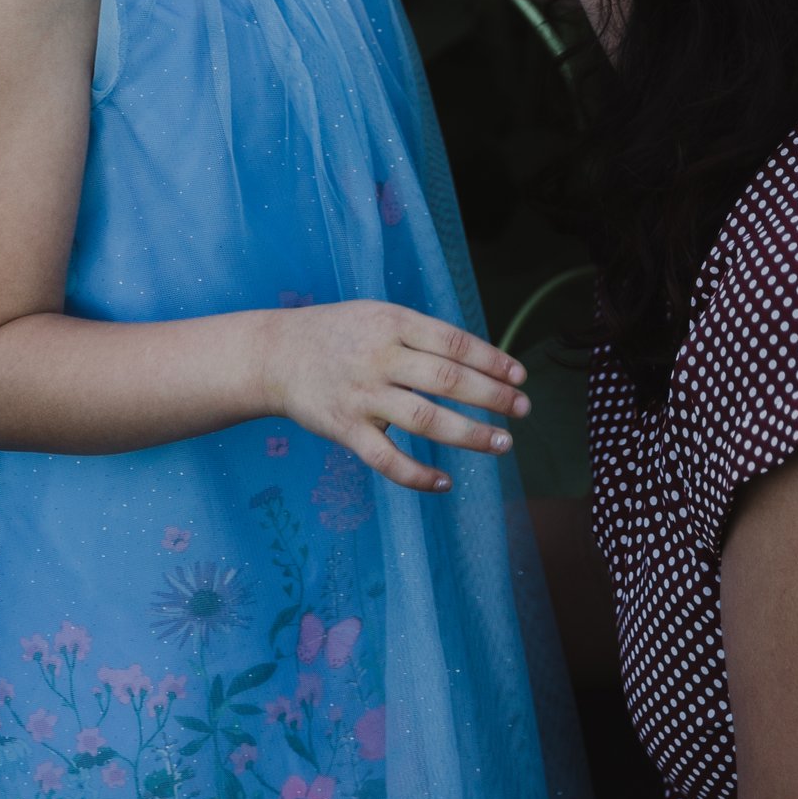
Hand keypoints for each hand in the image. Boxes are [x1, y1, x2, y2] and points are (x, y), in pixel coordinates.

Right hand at [256, 300, 527, 494]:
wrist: (275, 355)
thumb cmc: (338, 334)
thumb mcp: (378, 316)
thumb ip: (421, 336)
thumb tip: (479, 361)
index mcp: (392, 323)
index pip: (453, 342)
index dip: (491, 360)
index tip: (520, 376)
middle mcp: (379, 357)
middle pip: (446, 379)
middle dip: (492, 397)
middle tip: (523, 410)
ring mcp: (362, 395)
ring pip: (425, 420)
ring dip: (470, 434)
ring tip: (502, 444)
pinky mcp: (345, 429)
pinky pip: (386, 459)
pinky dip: (418, 475)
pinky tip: (445, 482)